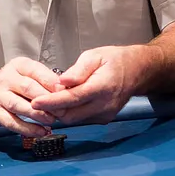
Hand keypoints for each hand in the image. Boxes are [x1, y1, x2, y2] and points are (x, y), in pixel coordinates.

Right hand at [0, 57, 61, 135]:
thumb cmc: (11, 84)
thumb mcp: (26, 74)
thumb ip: (44, 80)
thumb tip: (67, 92)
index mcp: (18, 66)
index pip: (36, 71)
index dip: (52, 83)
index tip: (66, 92)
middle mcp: (6, 78)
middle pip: (28, 88)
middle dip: (47, 100)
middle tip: (62, 110)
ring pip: (18, 105)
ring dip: (37, 114)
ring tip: (52, 121)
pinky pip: (12, 122)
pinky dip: (27, 129)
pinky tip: (40, 132)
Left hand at [30, 46, 144, 124]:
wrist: (139, 71)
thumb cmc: (115, 60)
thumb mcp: (95, 56)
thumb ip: (78, 70)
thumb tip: (61, 81)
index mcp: (102, 87)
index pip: (72, 98)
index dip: (51, 102)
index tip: (35, 102)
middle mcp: (105, 104)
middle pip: (71, 115)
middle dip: (52, 109)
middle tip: (39, 98)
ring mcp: (106, 114)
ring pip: (75, 119)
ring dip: (60, 112)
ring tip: (52, 98)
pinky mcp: (105, 118)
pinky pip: (82, 119)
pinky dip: (71, 112)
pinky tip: (66, 101)